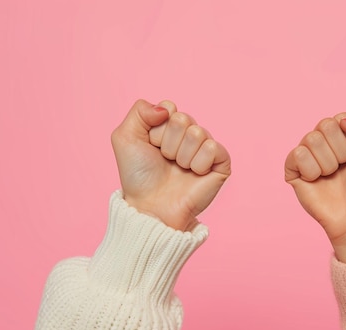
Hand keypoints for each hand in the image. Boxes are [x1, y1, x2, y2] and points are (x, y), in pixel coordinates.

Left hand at [111, 99, 230, 230]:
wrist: (151, 206)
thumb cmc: (138, 176)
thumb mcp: (124, 138)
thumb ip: (139, 110)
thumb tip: (167, 109)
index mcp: (170, 125)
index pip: (169, 108)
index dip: (156, 129)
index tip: (151, 146)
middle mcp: (189, 135)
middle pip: (183, 119)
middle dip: (168, 142)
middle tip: (165, 160)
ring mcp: (205, 149)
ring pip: (197, 133)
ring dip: (181, 155)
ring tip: (178, 169)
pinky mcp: (220, 163)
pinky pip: (213, 147)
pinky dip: (198, 163)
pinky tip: (194, 174)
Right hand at [284, 113, 345, 263]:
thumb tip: (344, 122)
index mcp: (342, 133)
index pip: (341, 119)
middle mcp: (323, 142)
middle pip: (324, 125)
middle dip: (342, 150)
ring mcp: (307, 155)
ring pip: (311, 139)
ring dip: (329, 163)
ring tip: (333, 176)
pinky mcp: (293, 171)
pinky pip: (297, 155)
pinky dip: (311, 170)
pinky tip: (317, 180)